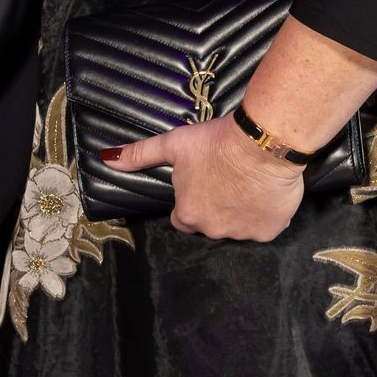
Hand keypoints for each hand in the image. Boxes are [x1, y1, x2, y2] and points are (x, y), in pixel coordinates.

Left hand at [100, 114, 305, 241]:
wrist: (263, 143)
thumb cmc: (216, 143)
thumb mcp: (174, 144)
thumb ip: (140, 155)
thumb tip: (107, 159)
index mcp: (187, 215)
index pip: (181, 218)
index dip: (190, 200)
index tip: (202, 184)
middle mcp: (213, 230)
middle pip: (211, 223)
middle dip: (216, 207)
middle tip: (226, 179)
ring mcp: (243, 233)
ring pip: (239, 226)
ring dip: (241, 211)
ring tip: (247, 183)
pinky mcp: (270, 230)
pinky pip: (266, 226)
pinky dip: (267, 213)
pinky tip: (267, 191)